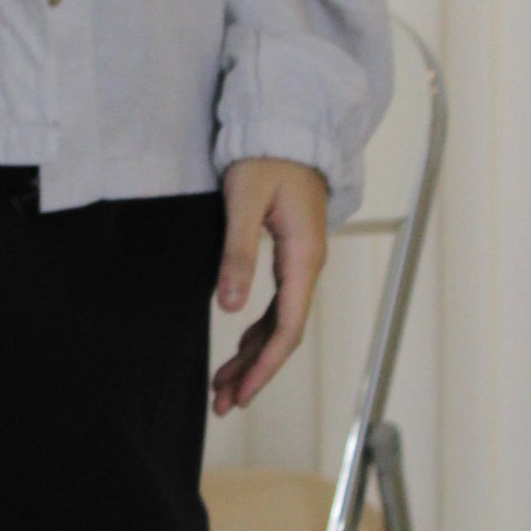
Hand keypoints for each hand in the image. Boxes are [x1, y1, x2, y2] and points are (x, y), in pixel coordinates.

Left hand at [211, 157, 329, 415]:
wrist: (289, 126)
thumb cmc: (268, 157)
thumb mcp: (245, 201)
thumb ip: (238, 253)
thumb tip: (228, 307)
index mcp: (303, 258)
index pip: (287, 328)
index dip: (265, 368)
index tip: (240, 395)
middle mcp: (308, 266)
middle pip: (284, 335)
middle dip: (255, 373)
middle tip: (223, 403)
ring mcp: (301, 263)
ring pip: (280, 324)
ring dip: (254, 357)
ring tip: (224, 387)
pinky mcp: (290, 256)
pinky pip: (277, 306)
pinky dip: (257, 332)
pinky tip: (240, 349)